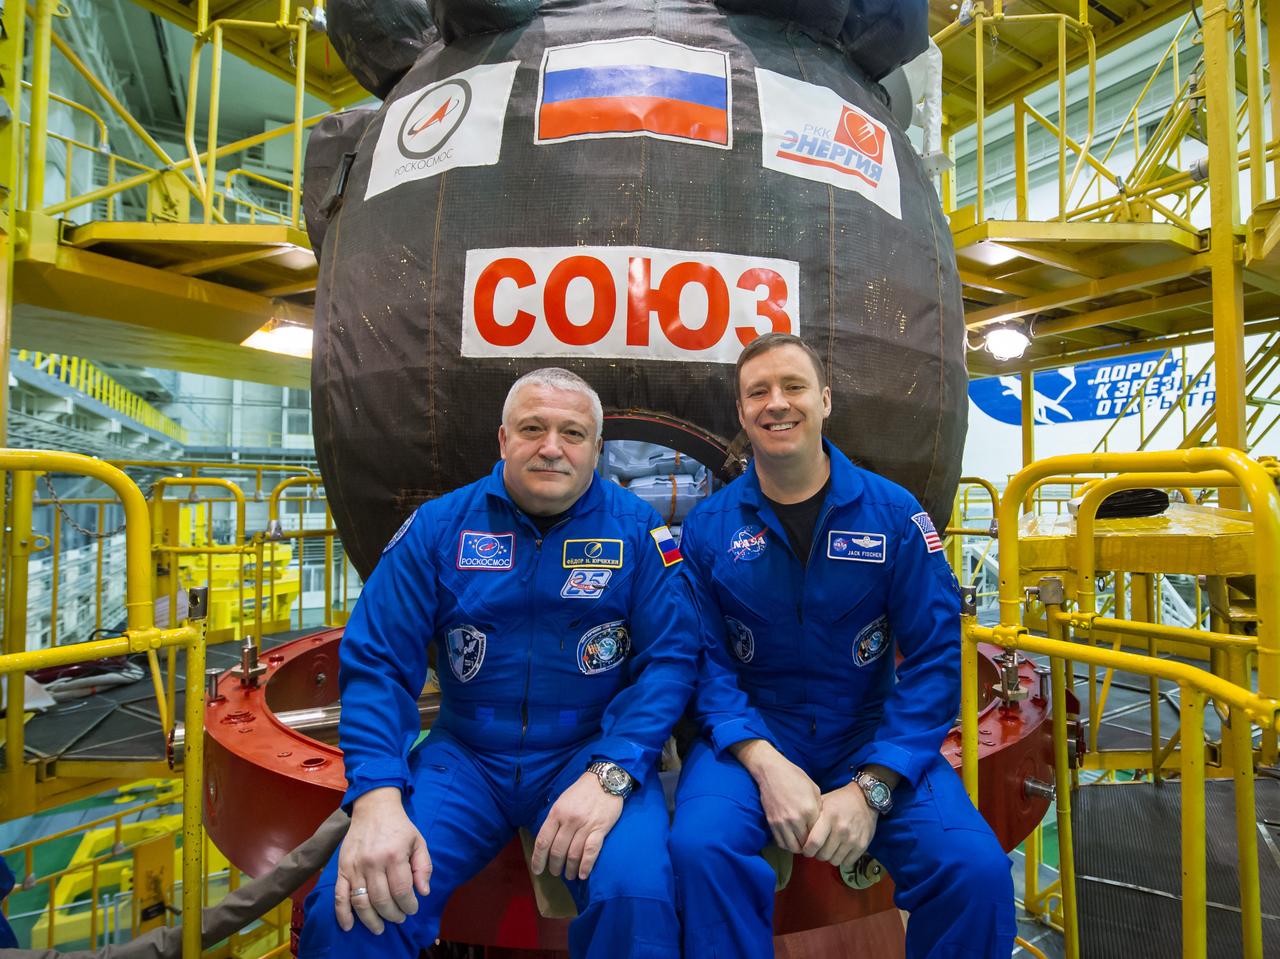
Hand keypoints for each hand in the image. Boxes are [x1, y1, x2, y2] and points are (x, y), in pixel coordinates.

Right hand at [334, 787, 431, 934]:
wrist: (374, 808)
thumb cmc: (399, 827)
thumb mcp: (419, 842)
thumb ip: (424, 867)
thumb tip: (423, 893)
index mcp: (394, 855)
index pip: (402, 890)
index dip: (409, 905)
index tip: (412, 909)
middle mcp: (373, 862)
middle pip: (382, 900)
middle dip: (393, 914)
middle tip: (399, 918)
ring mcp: (355, 866)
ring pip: (362, 902)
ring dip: (371, 920)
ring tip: (380, 927)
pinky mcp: (342, 868)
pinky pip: (339, 896)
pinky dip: (343, 914)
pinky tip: (349, 926)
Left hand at [531, 771, 623, 880]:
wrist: (605, 780)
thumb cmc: (581, 791)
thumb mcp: (562, 801)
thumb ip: (555, 819)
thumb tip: (548, 841)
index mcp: (557, 813)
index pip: (543, 841)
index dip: (538, 858)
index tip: (537, 870)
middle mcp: (569, 820)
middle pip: (558, 850)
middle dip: (555, 866)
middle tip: (555, 872)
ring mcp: (585, 825)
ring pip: (573, 854)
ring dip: (570, 869)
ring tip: (569, 875)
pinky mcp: (600, 829)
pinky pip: (591, 851)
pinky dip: (586, 866)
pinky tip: (583, 874)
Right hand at [732, 739, 820, 853]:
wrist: (771, 771)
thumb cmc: (795, 777)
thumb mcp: (814, 790)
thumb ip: (820, 808)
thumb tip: (823, 823)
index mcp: (809, 810)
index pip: (819, 835)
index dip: (822, 839)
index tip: (823, 839)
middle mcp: (796, 819)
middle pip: (806, 845)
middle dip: (811, 847)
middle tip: (813, 844)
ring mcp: (782, 822)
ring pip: (793, 847)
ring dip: (799, 847)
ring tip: (802, 842)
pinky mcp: (772, 823)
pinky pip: (781, 843)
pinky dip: (787, 844)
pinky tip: (791, 838)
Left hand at [801, 781, 877, 868]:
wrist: (865, 799)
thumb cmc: (840, 800)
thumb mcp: (823, 801)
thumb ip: (811, 816)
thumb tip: (798, 832)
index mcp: (829, 816)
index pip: (813, 842)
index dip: (807, 850)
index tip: (806, 850)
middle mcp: (841, 829)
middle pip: (823, 854)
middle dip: (817, 855)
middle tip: (817, 850)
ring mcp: (852, 838)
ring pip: (834, 861)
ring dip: (829, 857)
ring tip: (829, 849)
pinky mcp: (862, 845)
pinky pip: (847, 862)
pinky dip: (842, 860)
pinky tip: (840, 851)